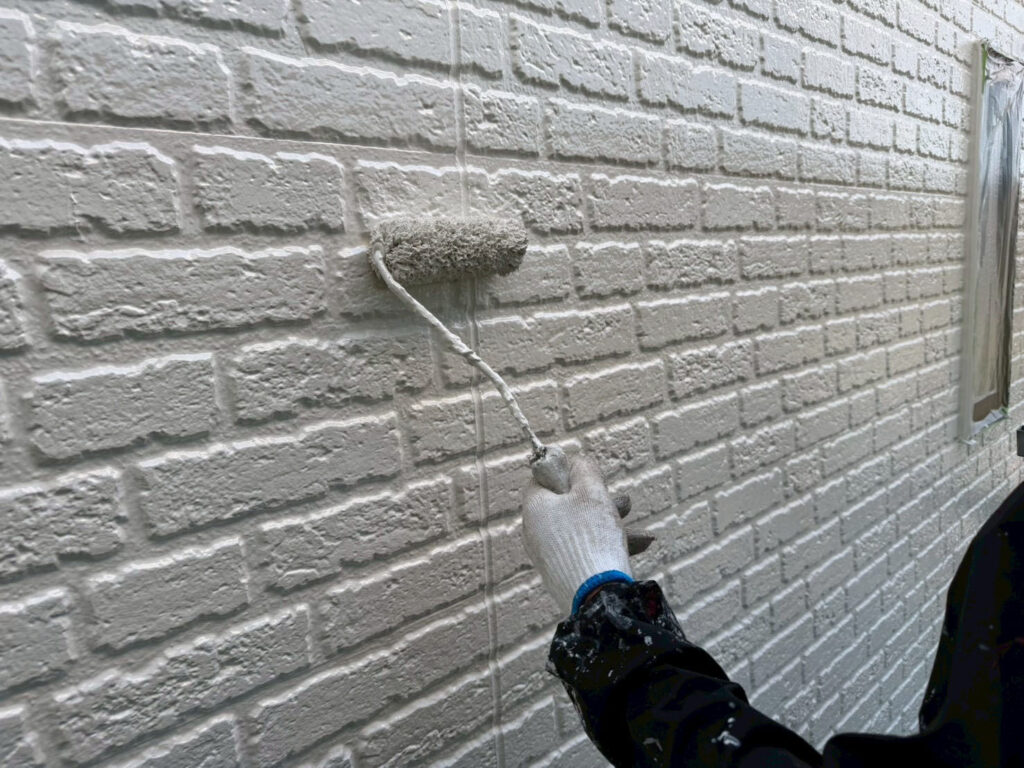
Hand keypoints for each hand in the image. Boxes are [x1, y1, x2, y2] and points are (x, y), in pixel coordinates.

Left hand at [521, 453, 649, 613]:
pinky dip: (609, 545)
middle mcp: (535, 531)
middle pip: (567, 504)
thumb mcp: (592, 492)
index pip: (544, 479)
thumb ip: (585, 470)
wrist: (596, 595)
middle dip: (600, 501)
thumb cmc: (592, 537)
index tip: (590, 475)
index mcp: (534, 508)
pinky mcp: (563, 572)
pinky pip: (585, 549)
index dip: (568, 472)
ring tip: (643, 531)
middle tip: (625, 502)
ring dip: (612, 524)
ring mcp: (549, 554)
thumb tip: (576, 460)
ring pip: (582, 528)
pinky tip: (641, 546)